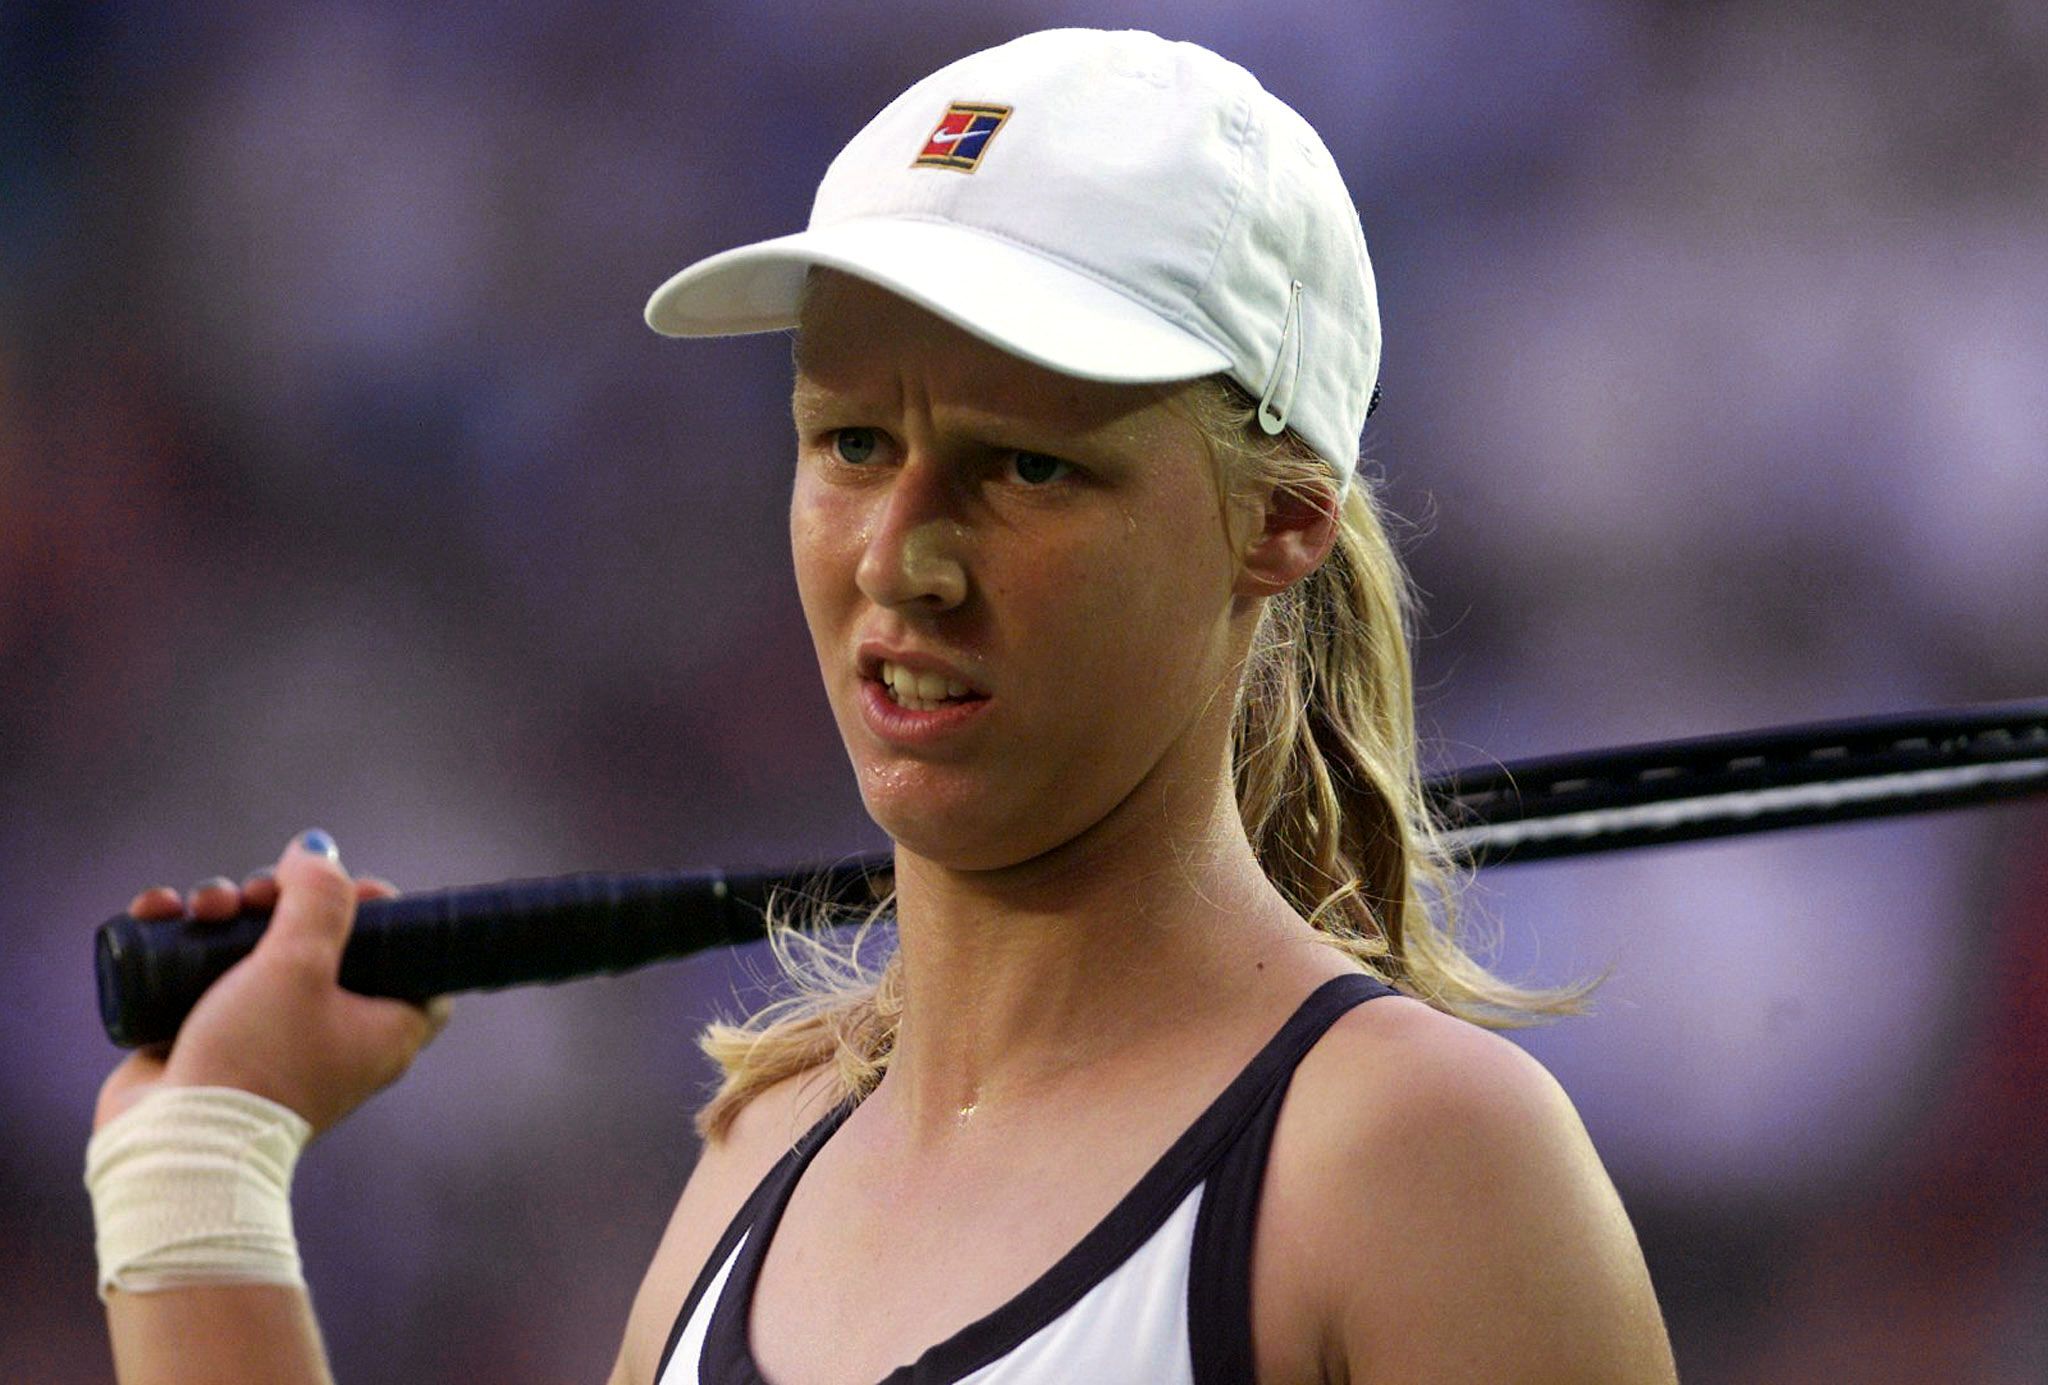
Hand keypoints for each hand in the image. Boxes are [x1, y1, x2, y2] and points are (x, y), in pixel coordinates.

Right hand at [94, 831, 451, 1136]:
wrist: (176, 1145)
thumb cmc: (257, 1058)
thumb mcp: (301, 964)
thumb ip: (319, 900)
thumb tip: (317, 851)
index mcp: (383, 1027)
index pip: (413, 963)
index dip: (390, 919)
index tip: (354, 892)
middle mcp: (333, 1033)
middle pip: (323, 943)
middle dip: (283, 902)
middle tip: (257, 893)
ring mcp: (269, 1036)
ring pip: (255, 949)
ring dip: (225, 912)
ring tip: (202, 906)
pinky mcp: (211, 1038)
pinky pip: (203, 972)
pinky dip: (182, 937)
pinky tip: (155, 911)